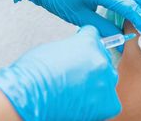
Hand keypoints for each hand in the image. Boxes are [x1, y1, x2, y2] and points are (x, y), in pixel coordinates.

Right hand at [0, 26, 120, 120]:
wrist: (30, 96)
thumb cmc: (33, 73)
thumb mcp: (52, 48)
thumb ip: (70, 49)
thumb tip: (74, 54)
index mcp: (88, 42)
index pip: (94, 35)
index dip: (84, 42)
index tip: (81, 49)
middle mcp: (100, 60)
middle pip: (103, 58)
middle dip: (91, 64)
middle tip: (75, 74)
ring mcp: (106, 82)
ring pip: (108, 80)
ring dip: (97, 83)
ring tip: (77, 90)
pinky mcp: (108, 104)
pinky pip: (110, 102)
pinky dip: (98, 104)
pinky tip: (81, 103)